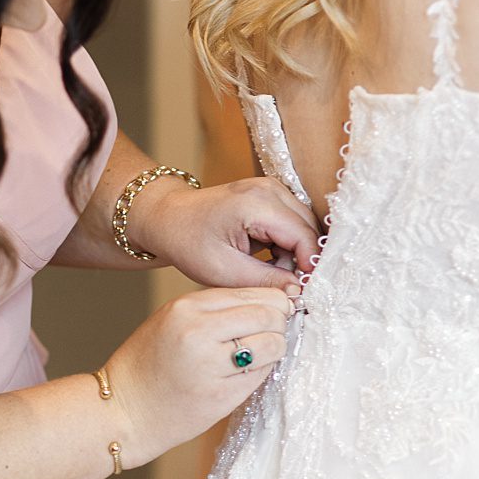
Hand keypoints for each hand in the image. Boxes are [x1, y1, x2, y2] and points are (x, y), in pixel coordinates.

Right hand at [102, 283, 297, 463]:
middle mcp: (199, 331)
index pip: (253, 292)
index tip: (276, 310)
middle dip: (279, 322)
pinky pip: (263, 374)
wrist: (121, 412)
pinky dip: (263, 371)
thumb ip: (215, 308)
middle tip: (272, 333)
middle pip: (269, 314)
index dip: (273, 301)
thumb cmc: (148, 365)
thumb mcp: (173, 320)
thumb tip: (269, 302)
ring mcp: (211, 365)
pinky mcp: (221, 395)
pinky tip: (245, 373)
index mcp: (187, 306)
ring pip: (274, 344)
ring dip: (275, 348)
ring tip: (260, 354)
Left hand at [129, 174, 321, 287]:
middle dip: (300, 260)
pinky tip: (265, 255)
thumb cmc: (188, 242)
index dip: (309, 266)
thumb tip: (299, 291)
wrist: (169, 218)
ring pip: (304, 226)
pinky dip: (286, 243)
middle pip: (309, 229)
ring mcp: (272, 187)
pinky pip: (293, 221)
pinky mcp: (271, 193)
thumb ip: (266, 281)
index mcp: (258, 204)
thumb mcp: (224, 271)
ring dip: (293, 252)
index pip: (305, 237)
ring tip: (264, 268)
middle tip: (277, 282)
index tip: (301, 291)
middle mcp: (270, 189)